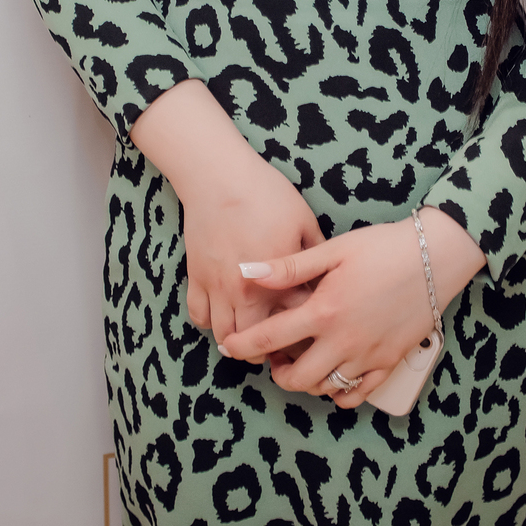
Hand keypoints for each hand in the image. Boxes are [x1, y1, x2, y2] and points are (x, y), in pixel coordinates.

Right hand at [129, 79, 322, 352]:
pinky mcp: (196, 277)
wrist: (218, 176)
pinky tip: (225, 312)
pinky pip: (199, 316)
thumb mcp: (304, 222)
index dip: (306, 329)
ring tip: (253, 334)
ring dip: (239, 342)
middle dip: (271, 349)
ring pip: (224, 337)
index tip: (313, 327)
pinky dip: (211, 322)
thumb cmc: (266, 194)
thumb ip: (316, 256)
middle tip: (282, 342)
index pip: (295, 323)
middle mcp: (245, 292)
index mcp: (277, 280)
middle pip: (256, 344)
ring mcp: (217, 287)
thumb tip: (328, 278)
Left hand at [218, 207, 486, 408]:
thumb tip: (247, 271)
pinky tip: (333, 376)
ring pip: (326, 388)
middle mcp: (344, 341)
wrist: (437, 256)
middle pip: (297, 377)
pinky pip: (359, 393)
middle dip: (277, 371)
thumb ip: (289, 267)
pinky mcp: (390, 361)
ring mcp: (368, 355)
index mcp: (325, 311)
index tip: (229, 347)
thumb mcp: (334, 250)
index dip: (243, 345)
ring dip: (307, 380)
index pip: (270, 338)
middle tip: (272, 357)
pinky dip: (340, 392)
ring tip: (302, 360)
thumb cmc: (383, 247)